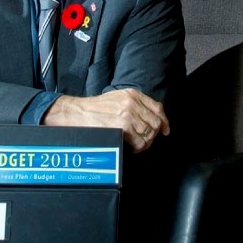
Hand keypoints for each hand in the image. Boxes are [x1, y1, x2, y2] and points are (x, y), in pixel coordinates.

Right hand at [43, 88, 169, 152]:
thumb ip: (134, 104)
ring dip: (145, 142)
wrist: (78, 112)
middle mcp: (133, 102)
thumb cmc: (95, 108)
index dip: (164, 121)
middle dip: (153, 134)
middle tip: (145, 141)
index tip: (165, 130)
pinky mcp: (123, 126)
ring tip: (137, 146)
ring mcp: (129, 114)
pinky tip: (131, 148)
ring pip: (149, 133)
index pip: (157, 107)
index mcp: (133, 94)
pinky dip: (138, 148)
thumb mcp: (118, 98)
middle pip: (155, 122)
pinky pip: (140, 141)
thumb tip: (150, 116)